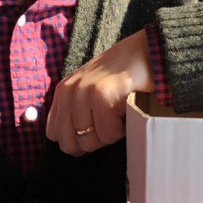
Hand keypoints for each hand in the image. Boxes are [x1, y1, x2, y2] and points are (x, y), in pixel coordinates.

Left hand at [46, 30, 153, 154]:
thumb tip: (75, 149)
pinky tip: (127, 110)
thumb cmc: (123, 77)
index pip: (54, 134)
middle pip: (70, 144)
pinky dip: (122, 129)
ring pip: (90, 142)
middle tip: (109, 122)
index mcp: (63, 92)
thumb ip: (76, 114)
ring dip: (110, 134)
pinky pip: (108, 134)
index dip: (76, 139)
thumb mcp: (89, 92)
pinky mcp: (101, 97)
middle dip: (93, 141)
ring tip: (118, 113)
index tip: (96, 128)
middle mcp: (69, 92)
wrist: (148, 53)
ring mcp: (84, 94)